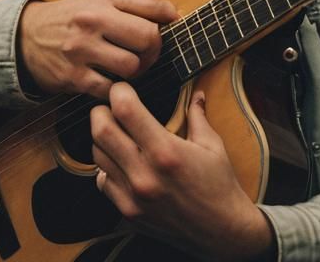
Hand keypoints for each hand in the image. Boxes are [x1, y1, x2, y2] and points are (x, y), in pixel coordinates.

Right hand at [17, 0, 177, 97]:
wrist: (27, 36)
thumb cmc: (73, 16)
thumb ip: (137, 2)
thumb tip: (174, 13)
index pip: (151, 5)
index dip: (167, 19)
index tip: (168, 26)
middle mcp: (92, 20)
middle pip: (147, 37)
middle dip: (154, 49)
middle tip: (146, 52)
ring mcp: (82, 50)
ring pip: (132, 66)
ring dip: (136, 71)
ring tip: (128, 66)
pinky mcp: (73, 77)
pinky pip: (110, 88)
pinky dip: (116, 88)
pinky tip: (110, 79)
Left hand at [92, 85, 274, 260]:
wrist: (221, 232)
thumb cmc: (219, 185)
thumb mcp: (212, 145)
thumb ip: (198, 115)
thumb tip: (196, 93)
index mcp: (166, 152)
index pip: (126, 111)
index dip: (119, 92)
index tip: (122, 88)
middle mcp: (144, 175)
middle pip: (101, 131)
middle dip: (100, 111)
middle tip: (109, 106)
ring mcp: (132, 197)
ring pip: (97, 155)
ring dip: (102, 138)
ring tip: (116, 132)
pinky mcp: (128, 213)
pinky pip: (102, 182)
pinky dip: (106, 167)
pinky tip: (121, 161)